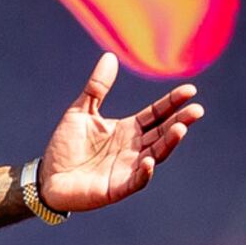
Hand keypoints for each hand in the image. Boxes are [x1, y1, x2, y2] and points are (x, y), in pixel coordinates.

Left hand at [34, 53, 204, 215]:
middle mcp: (134, 148)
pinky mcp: (117, 188)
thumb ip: (97, 87)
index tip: (190, 90)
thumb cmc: (65, 146)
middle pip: (162, 132)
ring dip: (168, 143)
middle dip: (180, 121)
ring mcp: (128, 168)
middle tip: (197, 110)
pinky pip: (135, 181)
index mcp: (128, 129)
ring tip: (180, 129)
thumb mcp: (81, 111)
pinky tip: (149, 161)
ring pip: (155, 154)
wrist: (48, 178)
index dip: (172, 102)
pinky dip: (143, 173)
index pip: (156, 114)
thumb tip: (110, 56)